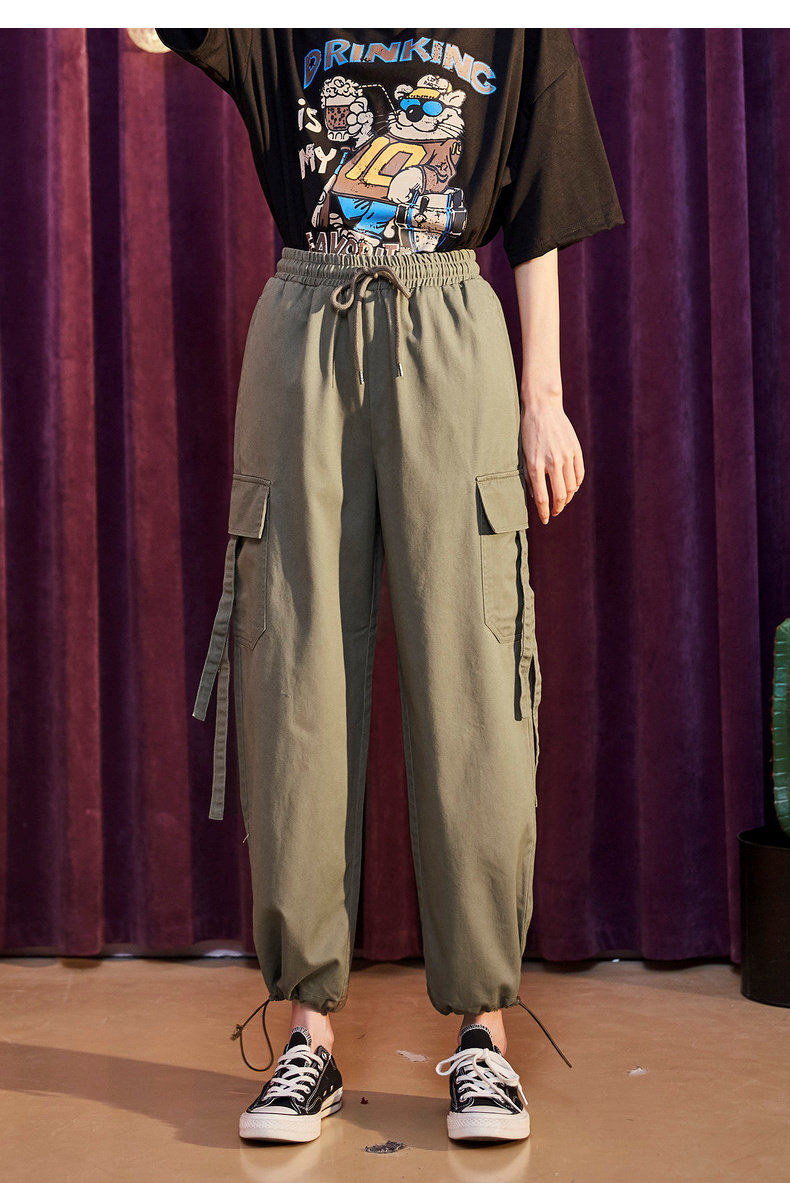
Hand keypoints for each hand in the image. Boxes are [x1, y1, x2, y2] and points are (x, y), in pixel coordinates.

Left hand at [520, 395, 584, 524]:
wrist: (543, 408)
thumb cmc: (529, 432)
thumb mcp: (524, 455)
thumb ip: (530, 476)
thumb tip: (536, 496)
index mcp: (536, 465)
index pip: (542, 497)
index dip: (544, 512)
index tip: (545, 519)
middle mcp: (552, 462)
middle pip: (560, 496)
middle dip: (558, 509)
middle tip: (554, 513)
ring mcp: (566, 456)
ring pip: (571, 487)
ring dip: (567, 498)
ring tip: (562, 501)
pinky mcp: (575, 450)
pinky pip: (579, 474)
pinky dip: (576, 485)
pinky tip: (571, 488)